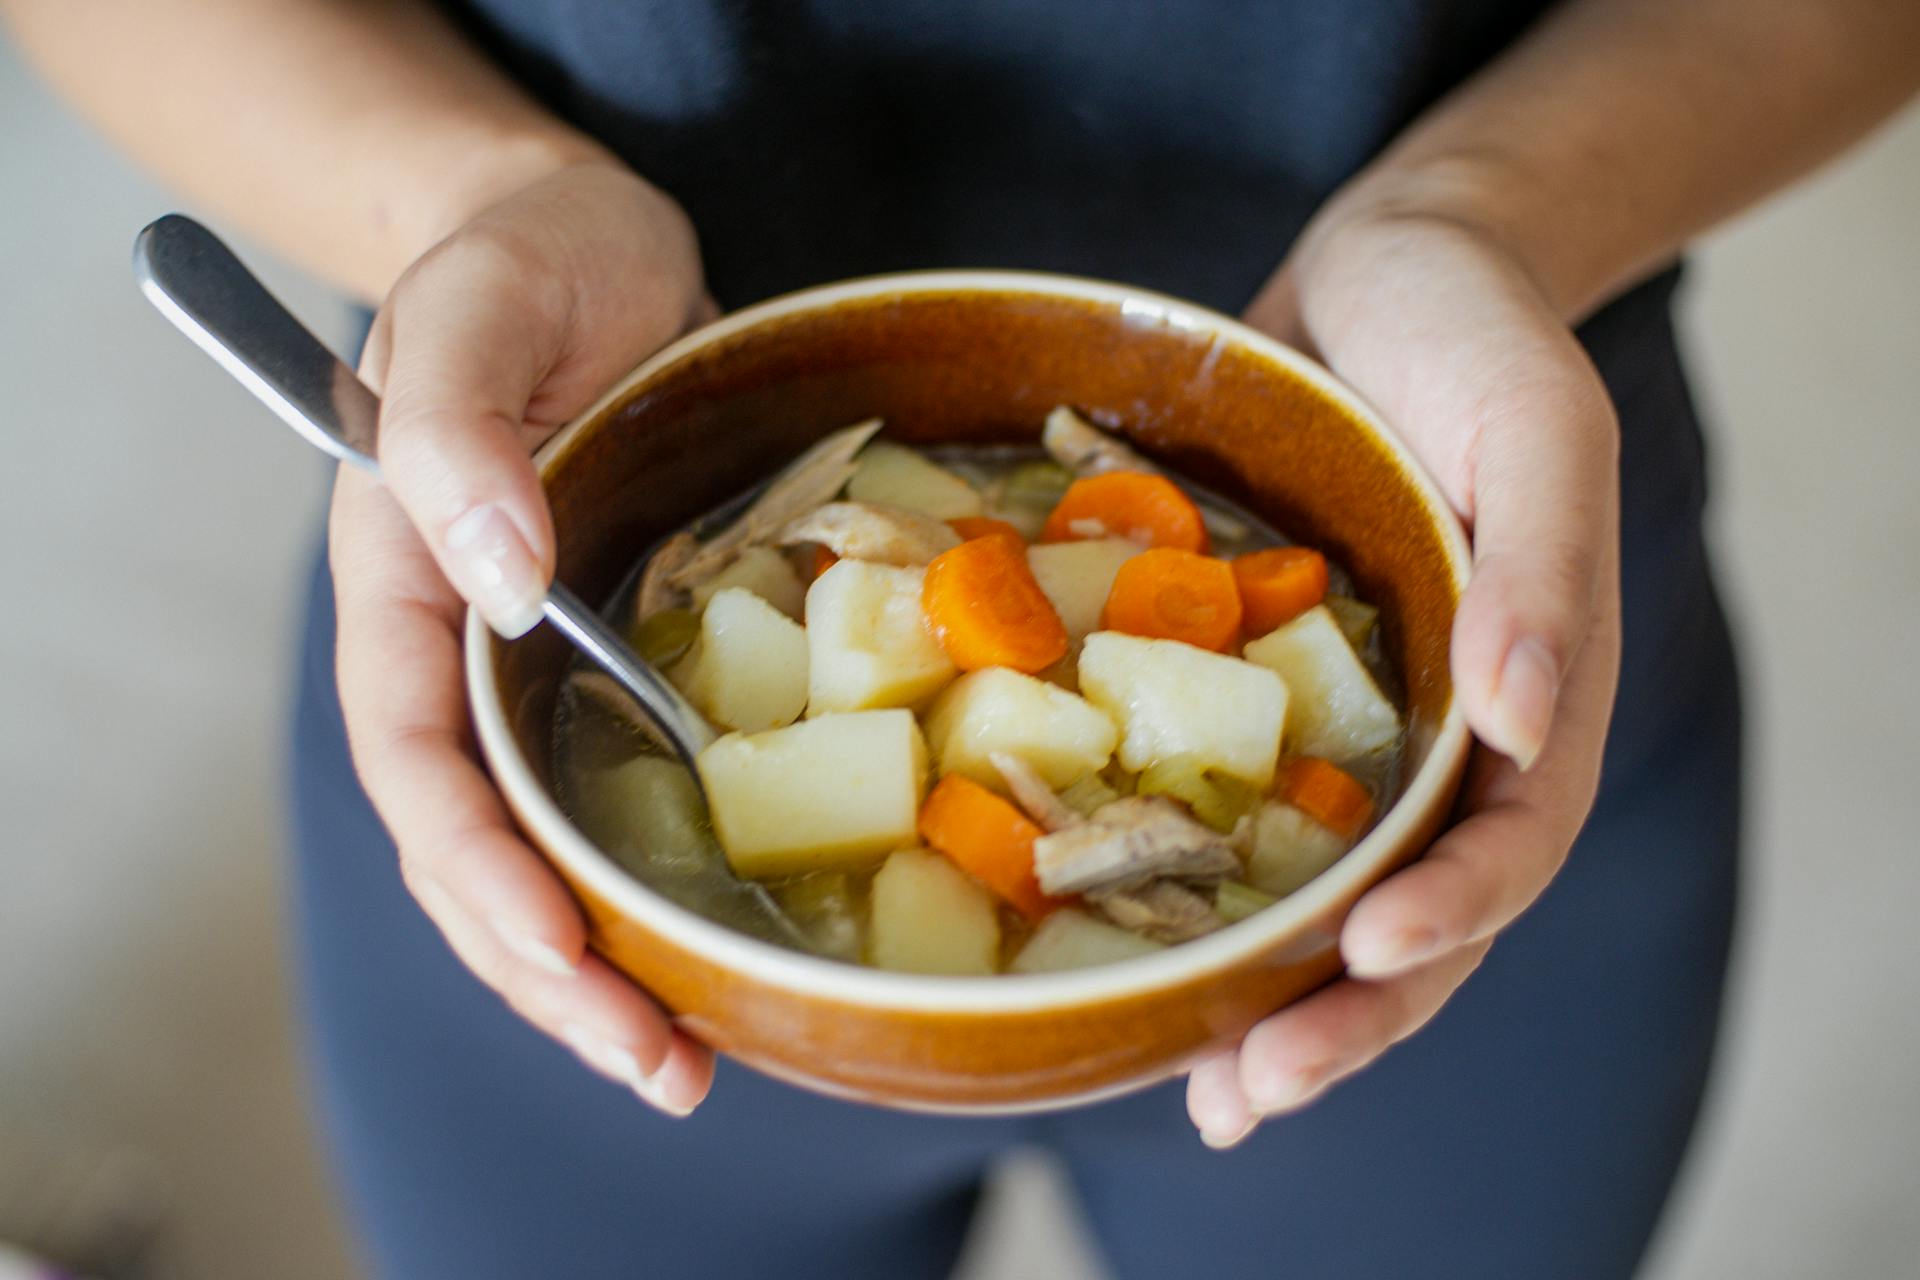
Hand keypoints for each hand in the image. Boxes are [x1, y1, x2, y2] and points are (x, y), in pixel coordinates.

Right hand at [331, 161, 717, 1114]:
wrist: (587, 241)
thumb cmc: (518, 257)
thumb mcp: (476, 306)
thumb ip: (457, 428)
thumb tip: (499, 578)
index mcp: (407, 588)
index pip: (419, 762)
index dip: (478, 871)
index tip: (558, 955)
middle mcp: (475, 652)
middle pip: (487, 844)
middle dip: (554, 970)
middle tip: (656, 1068)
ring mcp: (557, 665)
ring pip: (562, 839)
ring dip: (616, 954)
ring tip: (690, 1056)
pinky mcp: (638, 653)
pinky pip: (644, 783)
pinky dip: (677, 867)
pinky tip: (731, 934)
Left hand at [1186, 206, 1623, 1145]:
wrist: (1385, 275)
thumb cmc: (1477, 332)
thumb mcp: (1534, 422)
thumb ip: (1544, 566)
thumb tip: (1525, 719)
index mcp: (1530, 695)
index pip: (1507, 845)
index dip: (1449, 917)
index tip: (1368, 961)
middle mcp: (1440, 738)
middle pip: (1413, 913)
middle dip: (1344, 1018)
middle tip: (1250, 1092)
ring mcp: (1347, 728)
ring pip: (1318, 896)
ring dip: (1267, 1001)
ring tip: (1204, 1097)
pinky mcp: (1255, 694)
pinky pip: (1226, 812)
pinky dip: (1187, 895)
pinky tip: (1123, 960)